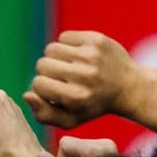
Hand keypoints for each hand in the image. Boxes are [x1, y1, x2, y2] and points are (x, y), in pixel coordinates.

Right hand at [24, 31, 140, 128]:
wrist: (129, 86)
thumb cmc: (94, 104)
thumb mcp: (71, 119)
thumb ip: (44, 114)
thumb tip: (27, 95)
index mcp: (76, 97)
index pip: (38, 84)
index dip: (43, 87)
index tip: (55, 90)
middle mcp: (84, 75)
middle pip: (42, 65)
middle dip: (48, 71)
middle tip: (63, 77)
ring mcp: (91, 55)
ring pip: (51, 49)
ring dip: (56, 57)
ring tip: (69, 66)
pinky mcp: (96, 40)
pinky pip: (64, 37)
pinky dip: (67, 45)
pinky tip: (78, 55)